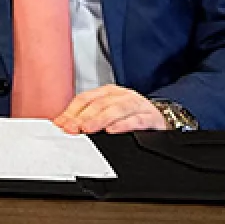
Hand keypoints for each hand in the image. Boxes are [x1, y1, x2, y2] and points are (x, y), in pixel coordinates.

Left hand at [53, 85, 167, 134]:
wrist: (163, 117)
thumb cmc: (131, 115)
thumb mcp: (109, 112)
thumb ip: (87, 117)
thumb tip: (62, 124)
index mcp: (109, 92)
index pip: (86, 98)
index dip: (71, 111)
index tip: (60, 123)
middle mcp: (122, 96)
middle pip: (99, 104)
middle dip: (82, 117)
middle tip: (70, 128)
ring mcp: (137, 105)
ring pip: (116, 109)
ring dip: (99, 120)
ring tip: (87, 129)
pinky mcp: (151, 118)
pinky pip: (136, 120)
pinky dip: (123, 125)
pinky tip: (112, 131)